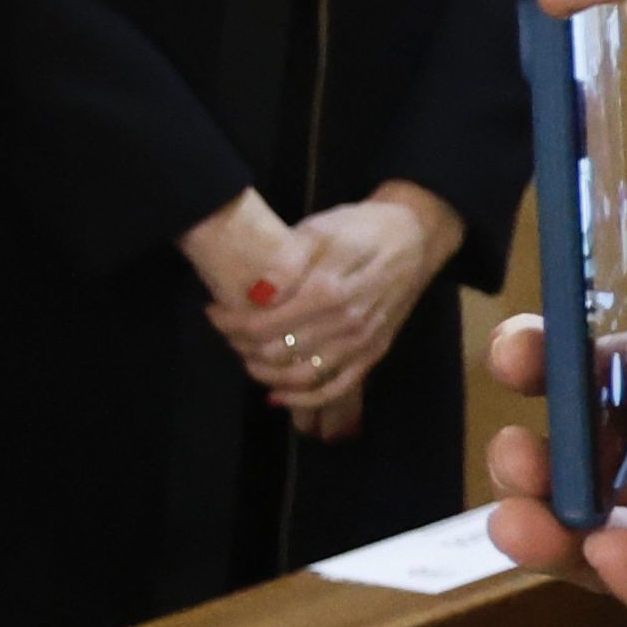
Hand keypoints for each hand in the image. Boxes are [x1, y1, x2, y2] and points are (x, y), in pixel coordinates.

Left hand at [217, 187, 461, 429]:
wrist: (414, 237)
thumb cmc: (360, 228)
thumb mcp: (320, 230)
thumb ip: (287, 262)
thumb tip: (257, 294)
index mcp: (328, 292)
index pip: (263, 324)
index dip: (230, 323)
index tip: (212, 309)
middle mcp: (347, 325)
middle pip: (277, 352)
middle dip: (240, 345)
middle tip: (224, 329)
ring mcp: (362, 343)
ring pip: (302, 376)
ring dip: (265, 373)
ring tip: (244, 354)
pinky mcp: (373, 354)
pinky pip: (336, 388)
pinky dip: (304, 398)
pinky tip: (278, 393)